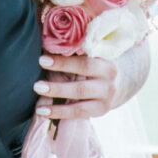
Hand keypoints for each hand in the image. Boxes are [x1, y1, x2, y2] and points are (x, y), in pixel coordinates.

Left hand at [32, 39, 149, 120]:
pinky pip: (79, 115)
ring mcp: (106, 100)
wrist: (120, 79)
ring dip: (57, 106)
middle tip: (36, 86)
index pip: (83, 64)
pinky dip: (60, 114)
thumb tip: (45, 42)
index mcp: (106, 64)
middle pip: (81, 88)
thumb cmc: (96, 59)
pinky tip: (43, 112)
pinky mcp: (100, 111)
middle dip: (58, 88)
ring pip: (80, 106)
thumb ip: (75, 48)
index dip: (62, 63)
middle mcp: (108, 84)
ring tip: (38, 106)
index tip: (41, 59)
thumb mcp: (93, 51)